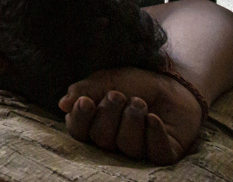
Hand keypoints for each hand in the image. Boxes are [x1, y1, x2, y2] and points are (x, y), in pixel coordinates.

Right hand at [59, 68, 202, 163]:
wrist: (171, 84)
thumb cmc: (134, 83)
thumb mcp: (106, 80)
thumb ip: (84, 90)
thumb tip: (63, 105)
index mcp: (94, 124)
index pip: (78, 131)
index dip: (80, 119)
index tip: (87, 101)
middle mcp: (113, 141)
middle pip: (102, 139)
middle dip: (109, 114)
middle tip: (119, 95)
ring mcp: (138, 150)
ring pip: (128, 146)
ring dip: (133, 119)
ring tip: (140, 102)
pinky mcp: (163, 153)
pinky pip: (155, 153)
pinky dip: (154, 133)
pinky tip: (153, 117)